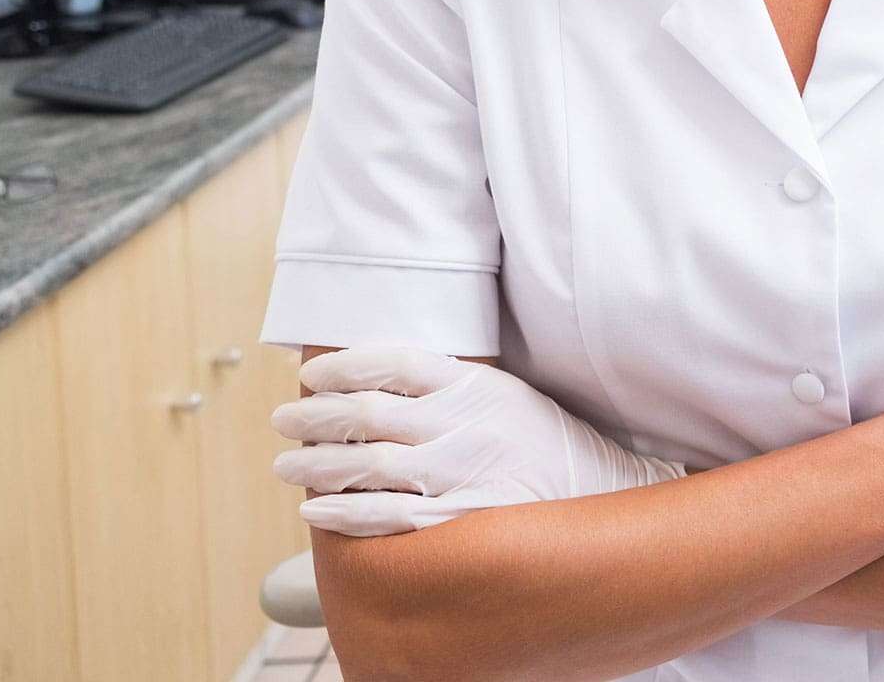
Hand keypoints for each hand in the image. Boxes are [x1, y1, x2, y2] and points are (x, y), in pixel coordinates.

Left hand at [272, 346, 684, 536]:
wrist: (600, 495)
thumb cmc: (548, 445)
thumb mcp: (508, 396)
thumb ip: (453, 386)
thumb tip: (384, 379)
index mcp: (473, 386)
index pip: (391, 363)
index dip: (342, 366)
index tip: (310, 374)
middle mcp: (460, 425)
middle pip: (366, 412)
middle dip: (313, 415)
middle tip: (283, 418)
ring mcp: (455, 473)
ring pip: (363, 465)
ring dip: (315, 464)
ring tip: (286, 463)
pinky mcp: (453, 519)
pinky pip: (383, 515)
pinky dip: (342, 513)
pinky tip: (317, 510)